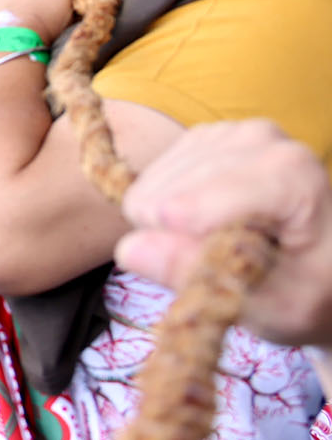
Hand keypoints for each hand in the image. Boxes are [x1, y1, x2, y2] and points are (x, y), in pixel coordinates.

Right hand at [117, 120, 331, 346]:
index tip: (227, 271)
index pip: (185, 208)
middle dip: (178, 241)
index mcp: (288, 174)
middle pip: (160, 199)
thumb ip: (203, 276)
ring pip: (148, 190)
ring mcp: (228, 132)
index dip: (183, 252)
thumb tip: (128, 249)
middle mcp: (258, 137)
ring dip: (171, 228)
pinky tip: (207, 221)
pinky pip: (149, 181)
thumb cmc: (309, 289)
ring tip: (223, 240)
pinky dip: (167, 210)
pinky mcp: (204, 136)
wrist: (323, 262)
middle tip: (229, 258)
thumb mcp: (274, 307)